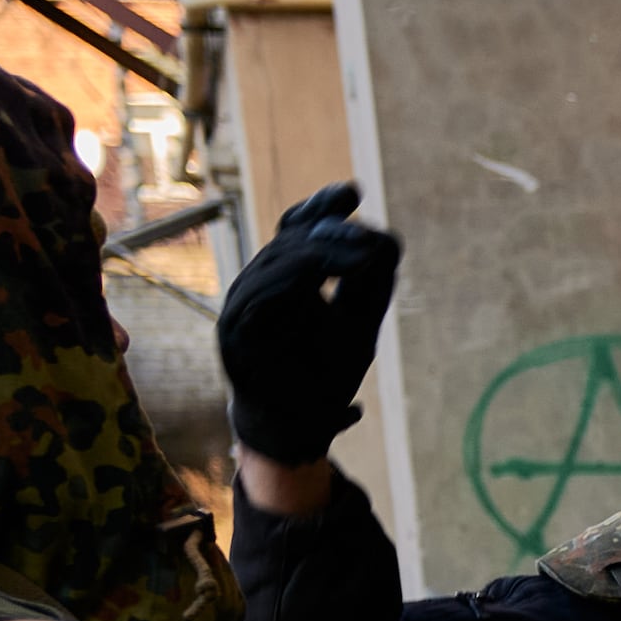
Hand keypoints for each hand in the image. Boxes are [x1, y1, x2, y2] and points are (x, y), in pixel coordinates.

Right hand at [215, 182, 396, 466]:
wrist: (295, 428)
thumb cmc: (324, 377)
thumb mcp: (358, 325)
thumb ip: (369, 286)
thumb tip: (387, 241)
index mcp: (282, 279)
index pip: (296, 230)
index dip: (320, 209)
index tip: (352, 192)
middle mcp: (256, 286)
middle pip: (289, 241)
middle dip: (329, 231)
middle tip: (366, 236)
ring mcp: (239, 307)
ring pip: (275, 262)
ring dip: (318, 253)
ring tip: (359, 255)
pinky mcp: (233, 331)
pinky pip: (258, 295)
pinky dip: (291, 279)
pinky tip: (321, 271)